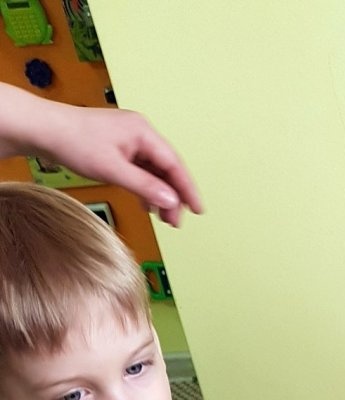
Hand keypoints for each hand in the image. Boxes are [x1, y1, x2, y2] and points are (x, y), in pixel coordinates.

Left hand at [18, 91, 201, 226]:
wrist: (43, 129)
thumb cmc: (73, 140)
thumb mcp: (112, 169)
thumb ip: (145, 186)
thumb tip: (171, 201)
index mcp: (143, 132)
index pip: (174, 164)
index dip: (188, 189)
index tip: (198, 209)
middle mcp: (140, 134)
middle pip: (167, 169)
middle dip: (174, 196)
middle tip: (176, 222)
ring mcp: (130, 141)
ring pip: (155, 172)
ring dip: (160, 195)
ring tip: (164, 218)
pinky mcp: (119, 149)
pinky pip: (141, 171)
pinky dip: (146, 189)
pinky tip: (147, 204)